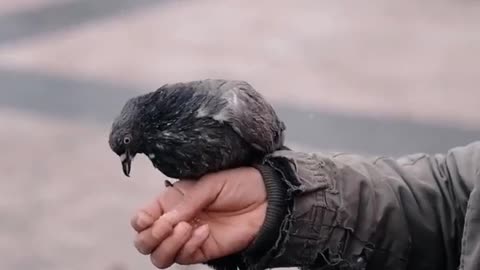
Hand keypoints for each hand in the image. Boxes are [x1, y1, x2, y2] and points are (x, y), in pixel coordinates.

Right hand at [130, 167, 266, 268]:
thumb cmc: (238, 184)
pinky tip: (205, 231)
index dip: (141, 221)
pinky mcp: (202, 250)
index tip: (154, 216)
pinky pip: (183, 258)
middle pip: (144, 242)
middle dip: (150, 237)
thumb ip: (186, 203)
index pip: (142, 218)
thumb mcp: (209, 184)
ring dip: (167, 245)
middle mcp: (175, 221)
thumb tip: (166, 221)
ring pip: (159, 257)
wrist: (265, 199)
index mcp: (171, 201)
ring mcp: (187, 238)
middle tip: (169, 225)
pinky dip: (188, 247)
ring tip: (187, 228)